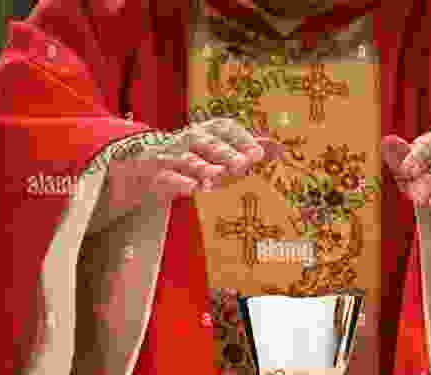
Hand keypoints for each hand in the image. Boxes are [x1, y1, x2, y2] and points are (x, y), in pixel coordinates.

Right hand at [110, 118, 282, 198]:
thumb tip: (281, 148)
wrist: (150, 163)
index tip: (259, 153)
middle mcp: (190, 139)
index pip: (225, 129)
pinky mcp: (158, 173)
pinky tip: (194, 188)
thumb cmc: (196, 158)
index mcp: (207, 131)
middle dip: (225, 153)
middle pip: (208, 143)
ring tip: (218, 175)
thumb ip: (248, 150)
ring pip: (189, 159)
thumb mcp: (222, 152)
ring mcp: (172, 155)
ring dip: (203, 167)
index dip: (242, 139)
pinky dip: (181, 182)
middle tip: (242, 164)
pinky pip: (169, 176)